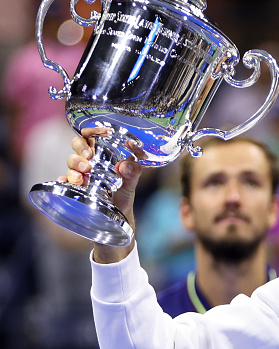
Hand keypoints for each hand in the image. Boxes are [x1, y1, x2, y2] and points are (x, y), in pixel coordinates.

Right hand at [60, 127, 142, 262]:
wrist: (113, 232)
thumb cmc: (123, 206)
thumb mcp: (130, 190)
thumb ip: (132, 175)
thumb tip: (124, 164)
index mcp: (109, 158)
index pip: (99, 136)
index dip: (96, 129)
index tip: (101, 132)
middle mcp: (95, 165)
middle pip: (81, 144)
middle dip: (81, 146)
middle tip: (88, 157)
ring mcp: (84, 177)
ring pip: (72, 161)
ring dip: (74, 164)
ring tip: (82, 176)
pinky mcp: (75, 190)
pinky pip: (63, 180)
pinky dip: (63, 180)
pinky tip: (67, 183)